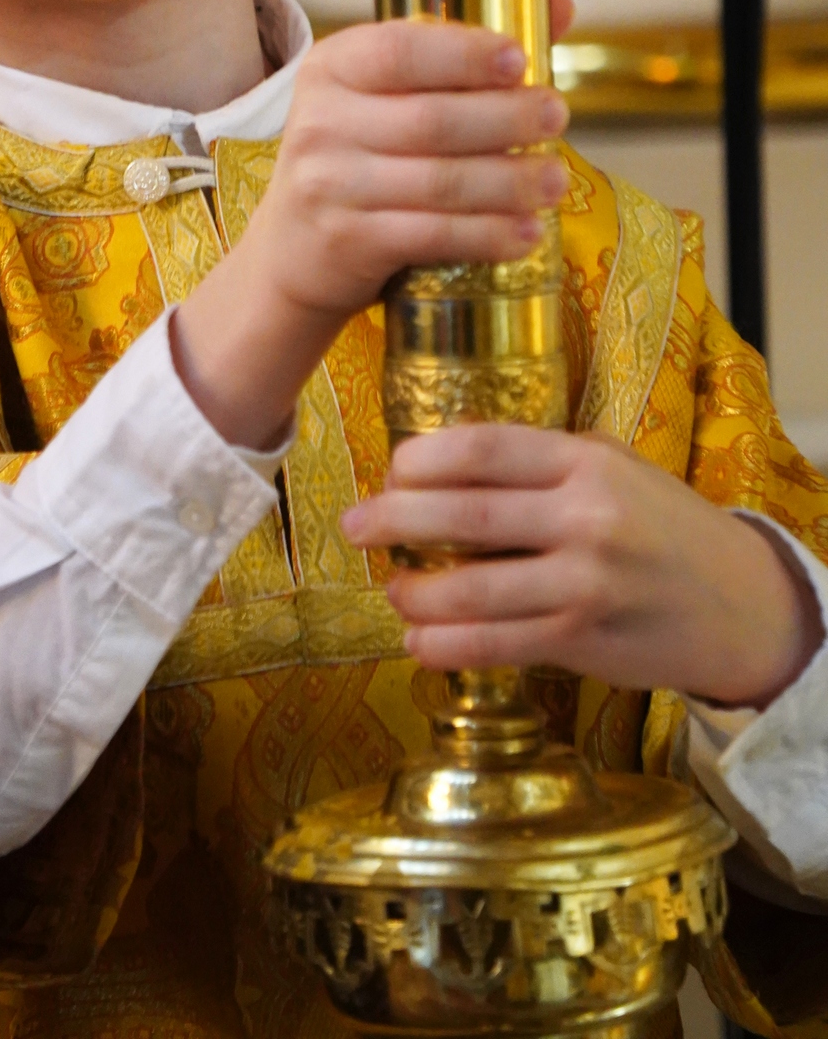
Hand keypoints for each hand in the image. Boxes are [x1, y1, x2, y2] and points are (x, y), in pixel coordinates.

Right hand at [172, 13, 569, 450]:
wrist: (291, 254)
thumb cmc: (356, 161)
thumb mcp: (385, 98)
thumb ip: (463, 56)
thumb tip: (560, 5)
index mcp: (333, 69)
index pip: (399, 50)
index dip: (463, 54)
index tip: (519, 59)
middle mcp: (322, 122)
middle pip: (431, 118)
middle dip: (505, 118)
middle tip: (556, 117)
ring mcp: (330, 184)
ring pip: (439, 181)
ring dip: (508, 182)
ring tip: (555, 181)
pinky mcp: (347, 240)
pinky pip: (432, 234)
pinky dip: (486, 234)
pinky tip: (525, 232)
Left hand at [342, 423, 824, 707]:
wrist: (740, 604)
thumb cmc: (660, 524)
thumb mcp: (611, 467)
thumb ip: (537, 462)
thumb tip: (438, 462)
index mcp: (584, 462)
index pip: (482, 449)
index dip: (421, 460)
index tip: (393, 470)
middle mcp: (583, 519)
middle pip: (463, 515)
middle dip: (392, 520)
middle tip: (354, 527)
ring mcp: (582, 584)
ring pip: (470, 590)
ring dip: (413, 593)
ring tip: (391, 590)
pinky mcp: (580, 640)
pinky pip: (494, 645)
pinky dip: (444, 645)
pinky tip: (418, 640)